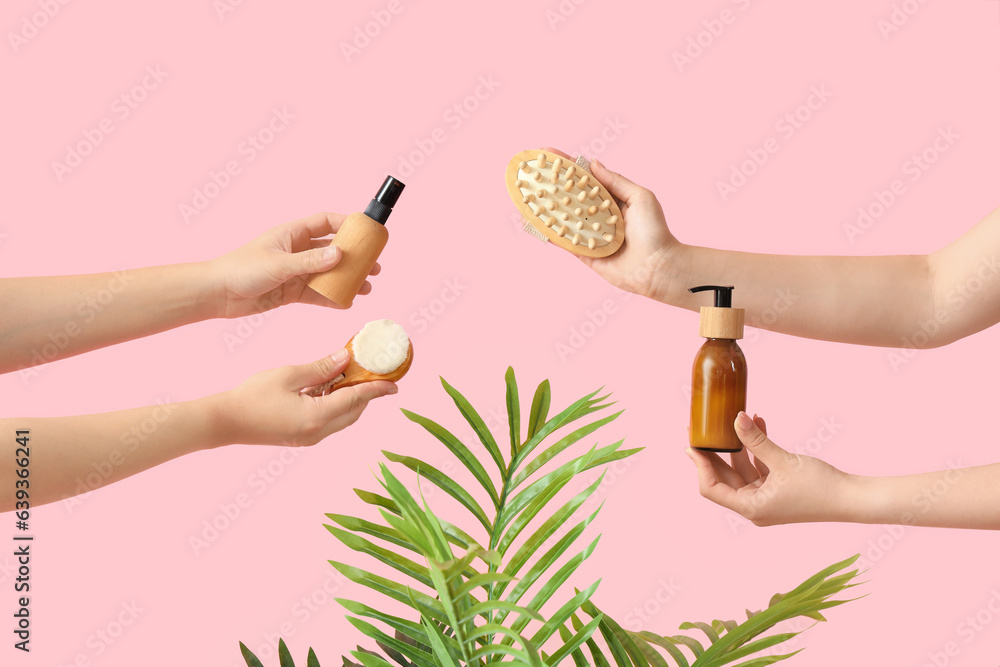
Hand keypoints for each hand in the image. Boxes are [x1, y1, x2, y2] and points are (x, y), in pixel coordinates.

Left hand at [208, 212, 381, 318]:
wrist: (218, 294)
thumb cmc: (242, 270)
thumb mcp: (279, 264)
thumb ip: (310, 261)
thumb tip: (340, 254)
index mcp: (293, 234)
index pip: (326, 222)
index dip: (347, 224)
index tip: (367, 230)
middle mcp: (297, 250)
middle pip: (333, 249)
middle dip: (354, 257)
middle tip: (374, 266)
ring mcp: (296, 271)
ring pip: (328, 273)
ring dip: (347, 279)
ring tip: (366, 287)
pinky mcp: (291, 291)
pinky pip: (318, 293)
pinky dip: (332, 297)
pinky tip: (347, 302)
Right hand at [219, 348, 397, 446]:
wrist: (225, 422)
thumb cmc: (252, 396)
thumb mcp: (289, 374)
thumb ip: (321, 368)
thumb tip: (346, 359)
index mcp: (316, 417)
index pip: (356, 400)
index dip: (377, 390)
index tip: (395, 384)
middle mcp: (317, 432)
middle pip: (353, 412)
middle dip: (367, 394)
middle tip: (377, 375)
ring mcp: (309, 438)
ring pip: (342, 418)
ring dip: (352, 399)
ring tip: (355, 377)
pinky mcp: (301, 437)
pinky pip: (329, 421)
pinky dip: (337, 405)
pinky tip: (332, 388)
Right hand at [542, 148, 679, 298]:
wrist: (659, 267)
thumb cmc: (655, 231)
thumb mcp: (640, 197)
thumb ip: (616, 181)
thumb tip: (592, 164)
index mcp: (612, 200)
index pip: (585, 179)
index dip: (567, 167)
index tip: (547, 154)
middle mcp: (599, 216)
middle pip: (570, 197)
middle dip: (551, 184)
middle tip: (531, 171)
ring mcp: (591, 235)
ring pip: (564, 219)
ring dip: (546, 208)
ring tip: (527, 194)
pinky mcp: (587, 255)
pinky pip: (566, 243)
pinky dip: (552, 234)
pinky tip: (536, 223)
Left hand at [686, 412, 855, 525]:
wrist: (852, 498)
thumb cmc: (820, 487)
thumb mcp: (783, 461)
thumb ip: (756, 441)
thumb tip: (736, 418)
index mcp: (750, 508)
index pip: (712, 488)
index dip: (701, 465)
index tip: (693, 443)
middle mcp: (754, 506)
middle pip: (724, 478)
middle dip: (714, 453)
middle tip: (700, 429)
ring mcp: (766, 499)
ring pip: (742, 470)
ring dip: (739, 445)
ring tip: (734, 419)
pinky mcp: (778, 490)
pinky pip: (759, 467)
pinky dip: (756, 449)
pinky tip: (758, 425)